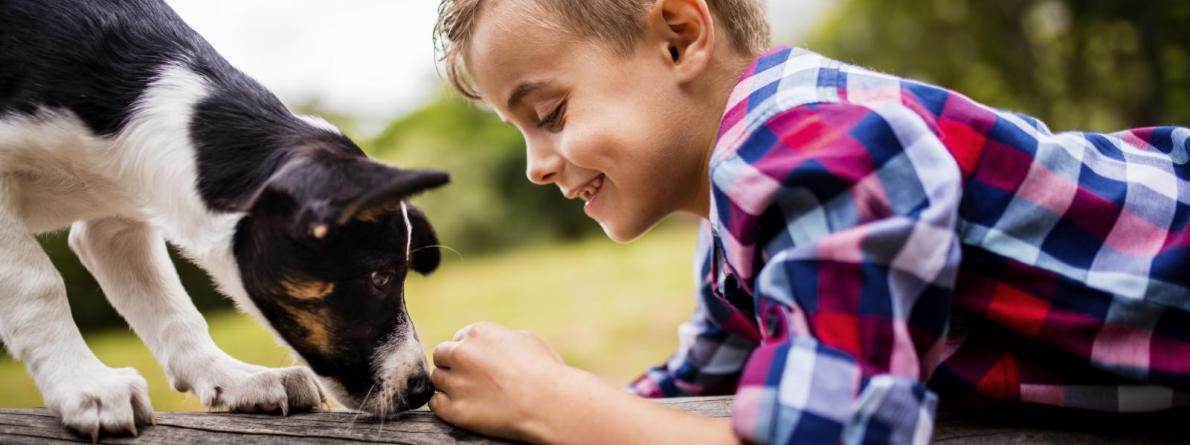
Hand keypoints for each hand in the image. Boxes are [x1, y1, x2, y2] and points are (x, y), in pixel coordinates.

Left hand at [429, 322, 585, 441]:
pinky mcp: (454, 409)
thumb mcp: (526, 340)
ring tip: (471, 394)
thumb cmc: (545, 371)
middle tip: (468, 378)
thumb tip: (493, 346)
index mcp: (478, 333)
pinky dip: (445, 405)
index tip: (477, 364)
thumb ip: (501, 338)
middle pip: (441, 355)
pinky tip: (462, 406)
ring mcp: (455, 382)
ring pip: (438, 379)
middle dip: (452, 365)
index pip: (458, 339)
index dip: (468, 352)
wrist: (549, 404)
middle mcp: (461, 353)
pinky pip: (436, 404)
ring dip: (449, 385)